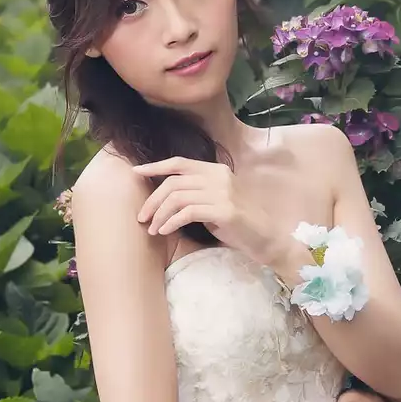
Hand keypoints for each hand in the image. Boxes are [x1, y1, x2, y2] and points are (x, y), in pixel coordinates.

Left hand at [131, 157, 283, 269]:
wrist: (265, 238)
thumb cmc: (237, 223)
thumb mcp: (214, 201)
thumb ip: (194, 193)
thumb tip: (162, 194)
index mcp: (216, 170)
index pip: (180, 162)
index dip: (155, 166)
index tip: (135, 172)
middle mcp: (219, 176)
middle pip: (174, 182)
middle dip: (153, 200)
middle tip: (142, 217)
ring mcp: (223, 192)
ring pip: (178, 197)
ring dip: (160, 215)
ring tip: (153, 229)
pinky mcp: (225, 210)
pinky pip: (188, 212)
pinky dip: (172, 222)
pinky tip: (166, 231)